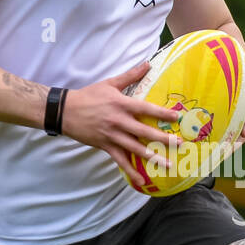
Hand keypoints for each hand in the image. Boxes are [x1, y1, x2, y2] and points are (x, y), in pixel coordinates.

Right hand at [62, 62, 183, 189]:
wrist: (65, 111)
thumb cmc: (89, 95)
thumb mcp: (110, 83)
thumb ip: (130, 76)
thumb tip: (148, 64)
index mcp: (121, 104)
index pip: (146, 109)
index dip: (162, 114)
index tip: (177, 118)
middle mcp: (119, 121)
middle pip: (144, 131)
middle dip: (163, 139)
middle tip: (179, 144)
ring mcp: (112, 135)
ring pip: (135, 149)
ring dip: (153, 157)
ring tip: (168, 164)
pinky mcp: (105, 146)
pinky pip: (120, 160)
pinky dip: (130, 171)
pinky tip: (141, 181)